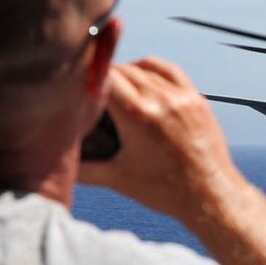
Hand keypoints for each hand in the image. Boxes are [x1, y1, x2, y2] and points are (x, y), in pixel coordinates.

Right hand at [79, 57, 250, 224]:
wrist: (210, 197)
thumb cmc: (166, 192)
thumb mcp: (117, 179)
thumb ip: (82, 169)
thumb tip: (55, 164)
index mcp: (138, 116)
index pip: (104, 77)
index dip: (87, 78)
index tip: (76, 84)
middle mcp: (161, 100)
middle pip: (123, 70)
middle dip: (105, 78)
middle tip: (93, 91)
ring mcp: (183, 97)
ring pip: (146, 67)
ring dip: (128, 72)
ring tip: (116, 87)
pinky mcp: (197, 99)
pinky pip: (171, 71)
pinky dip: (153, 69)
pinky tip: (143, 76)